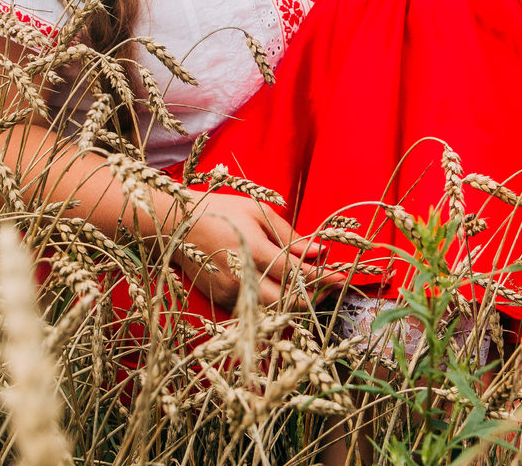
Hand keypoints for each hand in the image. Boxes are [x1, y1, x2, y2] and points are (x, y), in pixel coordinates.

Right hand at [173, 191, 343, 309]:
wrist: (177, 225)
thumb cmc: (221, 211)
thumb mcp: (259, 213)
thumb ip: (291, 237)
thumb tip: (321, 252)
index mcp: (254, 252)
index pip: (299, 274)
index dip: (325, 278)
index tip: (344, 278)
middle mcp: (243, 279)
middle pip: (290, 302)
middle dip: (315, 296)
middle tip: (330, 284)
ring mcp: (232, 294)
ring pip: (275, 311)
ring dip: (296, 302)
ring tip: (310, 286)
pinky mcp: (223, 302)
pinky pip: (257, 309)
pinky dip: (275, 302)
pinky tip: (283, 288)